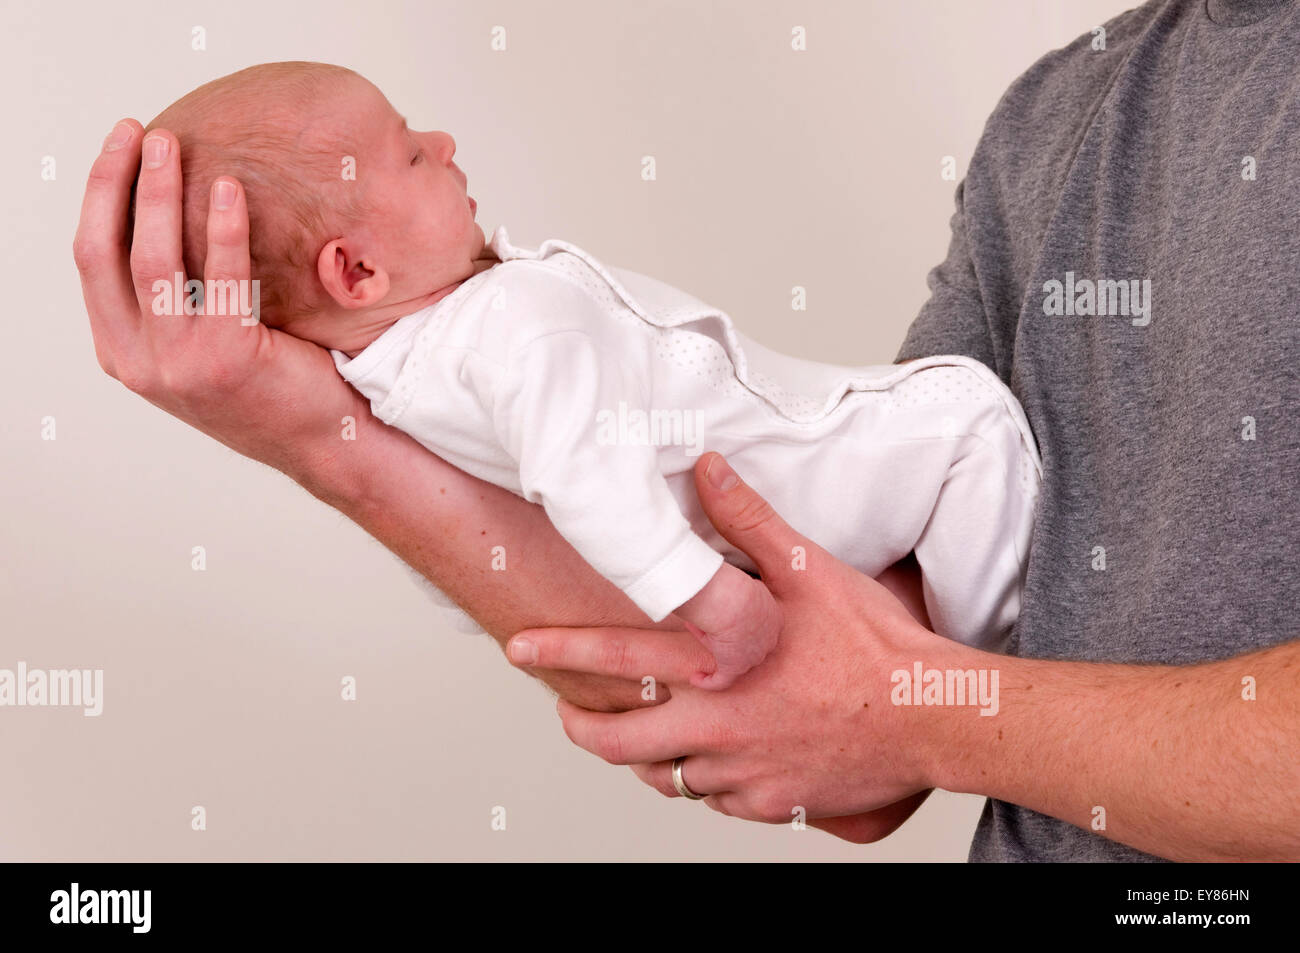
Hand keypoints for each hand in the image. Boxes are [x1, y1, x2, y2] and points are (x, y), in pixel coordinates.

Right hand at [72, 120, 367, 482]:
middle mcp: (138, 362)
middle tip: (140, 130)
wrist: (323, 439)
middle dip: (116, 182)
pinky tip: (231, 190)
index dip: (99, 197)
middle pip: (104, 253)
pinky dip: (224, 228)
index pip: (91, 260)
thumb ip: (174, 297)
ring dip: (159, 194)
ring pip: (153, 260)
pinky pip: (220, 278)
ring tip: (174, 145)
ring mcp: (177, 365)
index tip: (120, 146)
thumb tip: (176, 207)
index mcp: (122, 351)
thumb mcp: (201, 342)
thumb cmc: (273, 381)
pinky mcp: (226, 360)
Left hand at [509, 451, 963, 826]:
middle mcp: (718, 731)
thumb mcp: (807, 570)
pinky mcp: (773, 804)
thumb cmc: (875, 647)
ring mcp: (743, 776)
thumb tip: (707, 467)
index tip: (519, 649)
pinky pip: (717, 802)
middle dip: (584, 729)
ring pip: (667, 778)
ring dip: (649, 755)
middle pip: (618, 746)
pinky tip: (718, 756)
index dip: (559, 655)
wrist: (934, 719)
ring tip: (646, 731)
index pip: (616, 665)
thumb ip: (748, 519)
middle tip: (572, 714)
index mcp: (716, 672)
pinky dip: (706, 780)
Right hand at [673, 561, 782, 689]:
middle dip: (733, 641)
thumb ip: (740, 590)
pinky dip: (709, 681)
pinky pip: (722, 680)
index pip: (761, 627)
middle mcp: (768, 641)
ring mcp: (754, 656)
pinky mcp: (736, 667)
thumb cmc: (735, 587)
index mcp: (774, 619)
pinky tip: (696, 678)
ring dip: (718, 654)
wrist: (734, 601)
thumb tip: (723, 586)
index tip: (730, 624)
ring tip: (702, 649)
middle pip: (750, 645)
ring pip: (735, 659)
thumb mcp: (745, 585)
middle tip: (714, 633)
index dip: (743, 625)